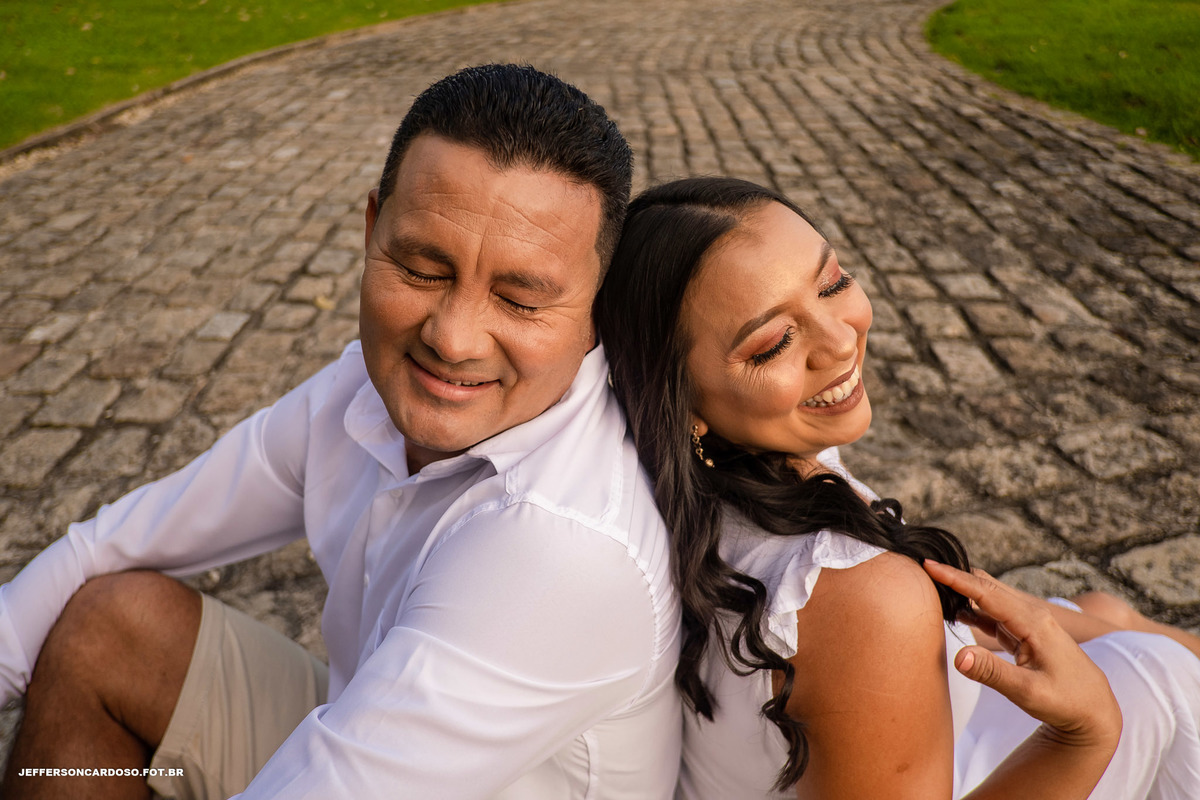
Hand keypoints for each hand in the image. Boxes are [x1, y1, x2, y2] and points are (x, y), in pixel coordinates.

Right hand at [922, 561, 1120, 748]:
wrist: (1094, 710)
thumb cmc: (1065, 701)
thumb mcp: (1028, 692)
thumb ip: (991, 673)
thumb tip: (957, 656)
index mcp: (1032, 622)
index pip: (986, 592)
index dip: (956, 578)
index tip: (929, 564)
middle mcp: (1031, 614)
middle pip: (986, 585)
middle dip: (956, 576)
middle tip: (922, 570)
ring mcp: (1028, 622)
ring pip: (989, 597)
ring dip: (963, 590)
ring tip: (932, 586)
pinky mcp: (1024, 632)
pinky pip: (992, 612)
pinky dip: (972, 607)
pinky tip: (955, 610)